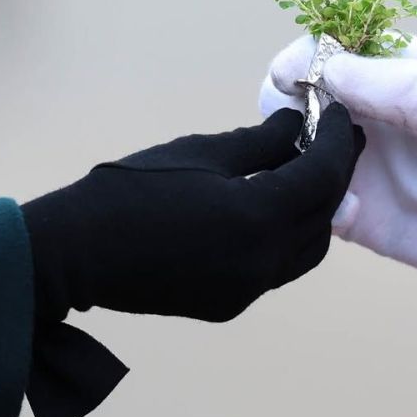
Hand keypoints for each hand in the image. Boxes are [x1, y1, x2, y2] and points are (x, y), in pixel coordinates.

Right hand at [21, 107, 363, 324]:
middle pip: (323, 214)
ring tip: (307, 168)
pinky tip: (274, 203)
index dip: (338, 140)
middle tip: (336, 136)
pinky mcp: (231, 304)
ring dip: (316, 208)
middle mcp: (264, 262)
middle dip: (335, 172)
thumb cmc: (134, 189)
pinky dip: (289, 233)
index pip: (324, 176)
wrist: (75, 253)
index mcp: (258, 218)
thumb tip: (298, 126)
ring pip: (308, 247)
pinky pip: (279, 266)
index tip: (341, 112)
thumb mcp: (202, 152)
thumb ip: (260, 142)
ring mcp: (248, 290)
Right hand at [261, 36, 416, 300]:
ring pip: (296, 146)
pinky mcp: (357, 211)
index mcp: (392, 69)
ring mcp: (359, 159)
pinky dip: (315, 200)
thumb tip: (320, 65)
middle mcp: (368, 109)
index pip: (326, 48)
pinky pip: (312, 199)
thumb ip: (385, 81)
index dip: (301, 58)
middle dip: (287, 107)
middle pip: (297, 95)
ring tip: (324, 170)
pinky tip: (351, 210)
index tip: (290, 79)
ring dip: (295, 155)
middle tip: (306, 130)